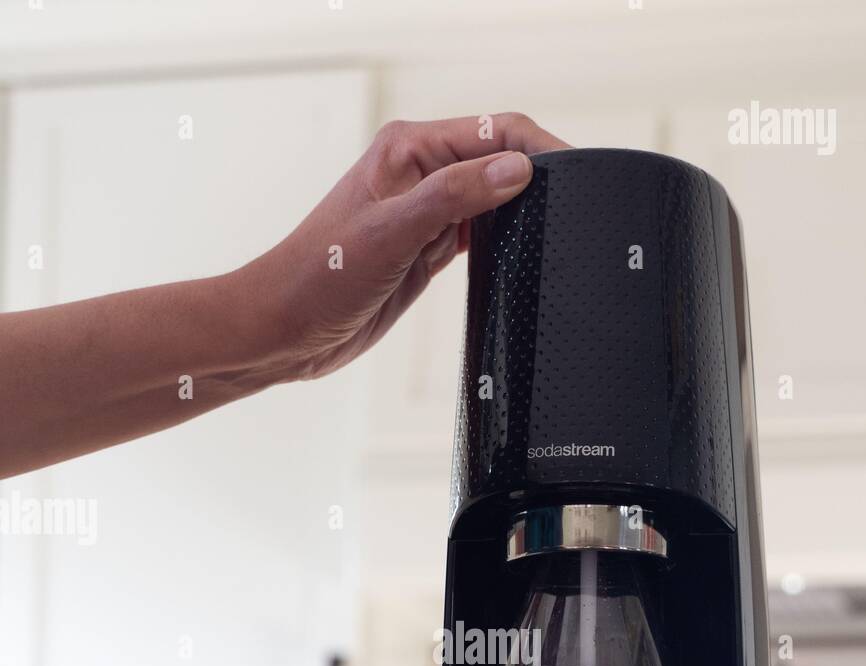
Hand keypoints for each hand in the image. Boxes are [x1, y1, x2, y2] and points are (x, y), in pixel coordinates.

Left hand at [240, 113, 569, 379]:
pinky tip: (520, 256)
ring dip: (521, 211)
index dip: (539, 149)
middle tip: (574, 209)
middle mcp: (419, 173)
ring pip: (492, 200)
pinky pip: (478, 235)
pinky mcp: (426, 251)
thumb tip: (516, 171)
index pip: (494, 132)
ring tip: (555, 231)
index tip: (575, 176)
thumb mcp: (391, 233)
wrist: (285, 329)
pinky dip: (502, 242)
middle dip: (537, 178)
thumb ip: (454, 198)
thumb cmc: (318, 277)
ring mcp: (425, 213)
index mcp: (409, 149)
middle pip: (498, 161)